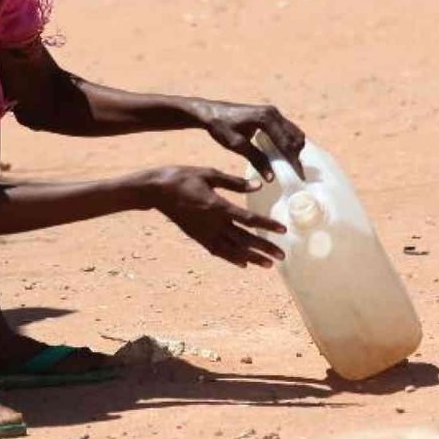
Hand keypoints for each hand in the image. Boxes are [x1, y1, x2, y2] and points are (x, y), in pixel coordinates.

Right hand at [139, 167, 286, 268]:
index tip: (283, 230)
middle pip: (244, 239)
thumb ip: (234, 182)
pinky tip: (243, 264)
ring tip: (268, 264)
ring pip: (232, 249)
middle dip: (264, 247)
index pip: (248, 219)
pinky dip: (232, 258)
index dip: (267, 225)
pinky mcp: (197, 237)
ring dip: (251, 257)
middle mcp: (213, 223)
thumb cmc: (182, 177)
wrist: (155, 191)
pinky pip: (218, 251)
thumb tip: (258, 186)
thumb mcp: (209, 173)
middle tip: (282, 255)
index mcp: (218, 206)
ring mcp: (204, 232)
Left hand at [193, 100, 306, 181]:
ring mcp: (273, 112)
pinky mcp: (270, 115)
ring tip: (290, 166)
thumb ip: (256, 159)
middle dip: (296, 155)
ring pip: (293, 132)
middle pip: (294, 137)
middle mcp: (273, 113)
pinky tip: (282, 155)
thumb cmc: (221, 127)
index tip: (300, 176)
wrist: (210, 112)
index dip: (294, 161)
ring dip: (293, 149)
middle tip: (295, 173)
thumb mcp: (238, 145)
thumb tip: (271, 178)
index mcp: (266, 119)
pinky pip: (286, 129)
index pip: (286, 143)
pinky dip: (288, 142)